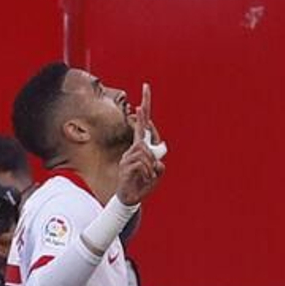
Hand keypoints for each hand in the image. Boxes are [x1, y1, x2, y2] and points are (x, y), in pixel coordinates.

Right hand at [117, 83, 165, 206]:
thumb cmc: (142, 184)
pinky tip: (145, 179)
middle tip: (147, 110)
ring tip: (149, 177)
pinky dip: (148, 172)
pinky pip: (142, 163)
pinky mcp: (126, 166)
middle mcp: (133, 149)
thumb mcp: (156, 173)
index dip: (146, 105)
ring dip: (151, 167)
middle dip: (146, 123)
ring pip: (145, 153)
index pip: (143, 123)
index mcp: (141, 147)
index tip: (146, 87)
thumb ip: (158, 164)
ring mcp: (128, 157)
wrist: (129, 199)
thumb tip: (157, 162)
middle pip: (143, 134)